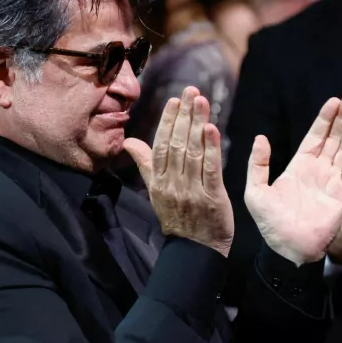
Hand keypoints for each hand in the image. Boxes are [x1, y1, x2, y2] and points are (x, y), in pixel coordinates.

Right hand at [125, 86, 232, 255]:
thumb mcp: (156, 192)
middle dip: (184, 115)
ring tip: (202, 101)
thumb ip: (145, 165)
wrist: (195, 251)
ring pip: (193, 153)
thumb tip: (128, 141)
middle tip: (191, 91)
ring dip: (198, 124)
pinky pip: (210, 170)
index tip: (174, 100)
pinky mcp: (212, 198)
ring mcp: (192, 191)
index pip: (161, 146)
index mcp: (158, 182)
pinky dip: (211, 149)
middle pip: (177, 144)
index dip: (167, 122)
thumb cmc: (177, 218)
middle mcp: (173, 184)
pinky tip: (212, 129)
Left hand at [245, 95, 341, 265]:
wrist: (287, 248)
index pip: (316, 136)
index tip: (334, 101)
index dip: (325, 119)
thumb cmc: (270, 224)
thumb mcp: (255, 191)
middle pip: (334, 138)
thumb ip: (258, 164)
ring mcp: (332, 181)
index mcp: (299, 166)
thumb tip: (261, 138)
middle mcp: (319, 170)